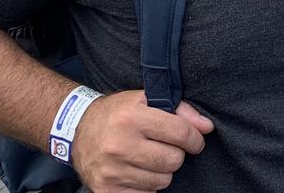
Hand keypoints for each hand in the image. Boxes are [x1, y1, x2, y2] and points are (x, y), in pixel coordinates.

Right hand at [72, 90, 213, 192]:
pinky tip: (137, 172)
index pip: (180, 133)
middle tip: (164, 148)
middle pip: (173, 161)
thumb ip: (180, 110)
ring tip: (148, 159)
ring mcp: (111, 171)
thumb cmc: (117, 114)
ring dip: (161, 172)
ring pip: (162, 181)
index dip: (194, 139)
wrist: (76, 131)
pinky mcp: (107, 190)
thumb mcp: (145, 100)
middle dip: (175, 155)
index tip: (194, 141)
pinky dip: (147, 187)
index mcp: (131, 118)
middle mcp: (119, 145)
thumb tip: (207, 128)